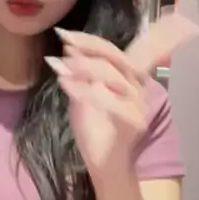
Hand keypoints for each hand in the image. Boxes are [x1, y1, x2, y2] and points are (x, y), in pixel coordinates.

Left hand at [46, 30, 146, 178]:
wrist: (106, 166)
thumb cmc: (96, 131)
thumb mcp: (84, 97)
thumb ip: (80, 76)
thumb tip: (68, 51)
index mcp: (126, 79)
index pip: (112, 51)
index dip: (90, 41)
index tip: (64, 34)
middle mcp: (136, 88)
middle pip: (116, 59)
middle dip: (88, 48)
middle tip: (63, 45)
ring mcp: (137, 105)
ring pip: (114, 77)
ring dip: (85, 68)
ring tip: (62, 67)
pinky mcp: (133, 122)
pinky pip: (112, 102)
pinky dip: (88, 92)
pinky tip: (68, 86)